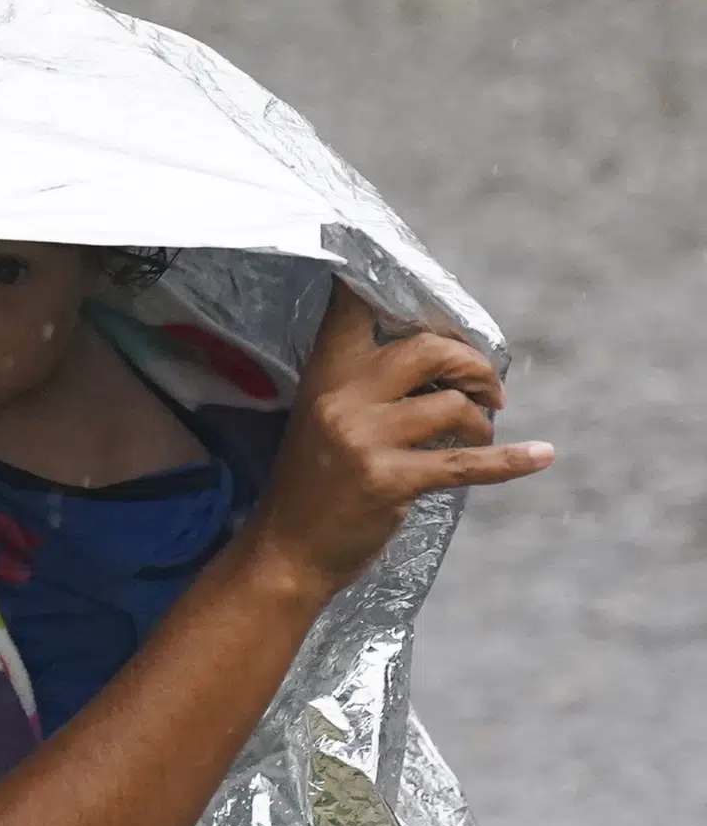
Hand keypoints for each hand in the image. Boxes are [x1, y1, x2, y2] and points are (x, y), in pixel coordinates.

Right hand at [242, 285, 553, 601]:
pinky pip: (465, 462)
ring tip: (479, 433)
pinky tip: (541, 456)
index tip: (404, 271)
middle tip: (486, 390)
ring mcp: (364, 440)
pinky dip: (511, 460)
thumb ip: (365, 387)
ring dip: (481, 420)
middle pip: (428, 349)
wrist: (284, 554)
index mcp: (324, 379)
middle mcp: (342, 400)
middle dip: (472, 365)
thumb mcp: (322, 423)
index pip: (349, 311)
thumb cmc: (311, 487)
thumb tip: (447, 359)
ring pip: (453, 405)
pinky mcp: (389, 481)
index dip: (378, 281)